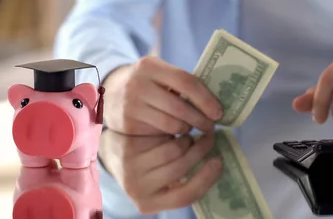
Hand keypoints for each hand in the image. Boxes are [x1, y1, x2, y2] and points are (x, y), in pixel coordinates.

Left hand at [99, 129, 221, 213]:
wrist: (114, 151)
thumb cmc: (147, 165)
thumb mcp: (162, 180)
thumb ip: (182, 179)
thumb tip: (215, 167)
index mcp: (151, 204)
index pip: (186, 196)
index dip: (206, 179)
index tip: (219, 161)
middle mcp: (139, 192)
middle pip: (181, 169)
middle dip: (200, 151)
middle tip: (209, 137)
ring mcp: (131, 171)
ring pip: (173, 152)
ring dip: (188, 141)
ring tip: (190, 135)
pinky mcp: (128, 151)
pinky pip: (162, 141)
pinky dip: (175, 133)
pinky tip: (177, 128)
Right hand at [103, 56, 221, 134]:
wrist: (110, 92)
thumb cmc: (147, 85)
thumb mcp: (160, 76)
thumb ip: (182, 84)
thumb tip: (216, 102)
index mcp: (150, 65)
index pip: (186, 81)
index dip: (206, 98)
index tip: (219, 112)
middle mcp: (138, 83)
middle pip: (180, 106)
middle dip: (201, 119)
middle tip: (211, 126)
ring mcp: (130, 104)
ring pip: (172, 122)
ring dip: (188, 128)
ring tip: (192, 127)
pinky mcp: (127, 123)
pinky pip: (160, 133)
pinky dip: (174, 134)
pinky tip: (178, 132)